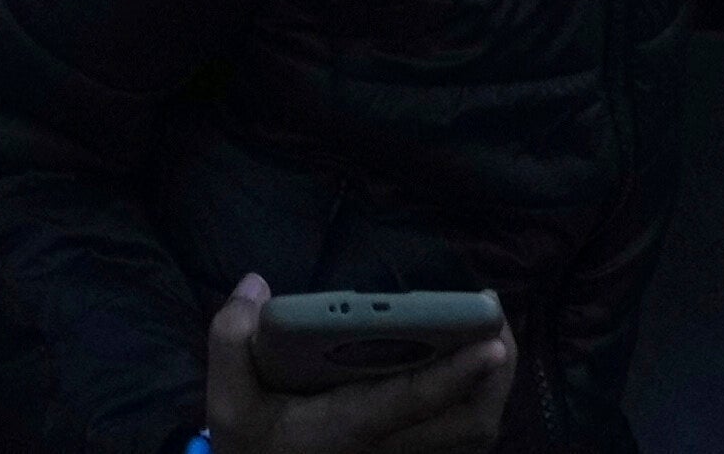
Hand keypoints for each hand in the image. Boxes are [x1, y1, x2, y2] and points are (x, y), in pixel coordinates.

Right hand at [210, 281, 517, 453]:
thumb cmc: (254, 445)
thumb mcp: (228, 405)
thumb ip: (230, 342)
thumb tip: (256, 286)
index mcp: (349, 431)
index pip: (411, 403)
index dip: (455, 374)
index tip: (491, 342)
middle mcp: (388, 450)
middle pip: (468, 425)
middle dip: (494, 376)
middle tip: (495, 320)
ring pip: (473, 435)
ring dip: (492, 387)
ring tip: (492, 332)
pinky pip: (462, 438)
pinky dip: (477, 400)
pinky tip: (473, 364)